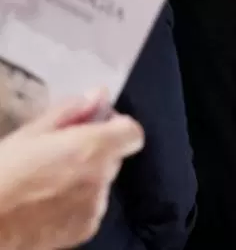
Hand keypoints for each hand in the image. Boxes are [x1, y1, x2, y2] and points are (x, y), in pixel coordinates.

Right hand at [0, 89, 143, 249]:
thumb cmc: (2, 171)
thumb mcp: (30, 132)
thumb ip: (71, 111)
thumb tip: (98, 95)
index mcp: (93, 148)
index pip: (132, 133)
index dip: (117, 127)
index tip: (95, 127)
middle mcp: (101, 177)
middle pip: (114, 157)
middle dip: (96, 152)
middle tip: (60, 154)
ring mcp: (95, 207)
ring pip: (102, 183)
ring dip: (86, 178)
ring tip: (48, 182)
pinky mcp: (86, 229)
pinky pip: (91, 207)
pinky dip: (78, 202)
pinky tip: (47, 202)